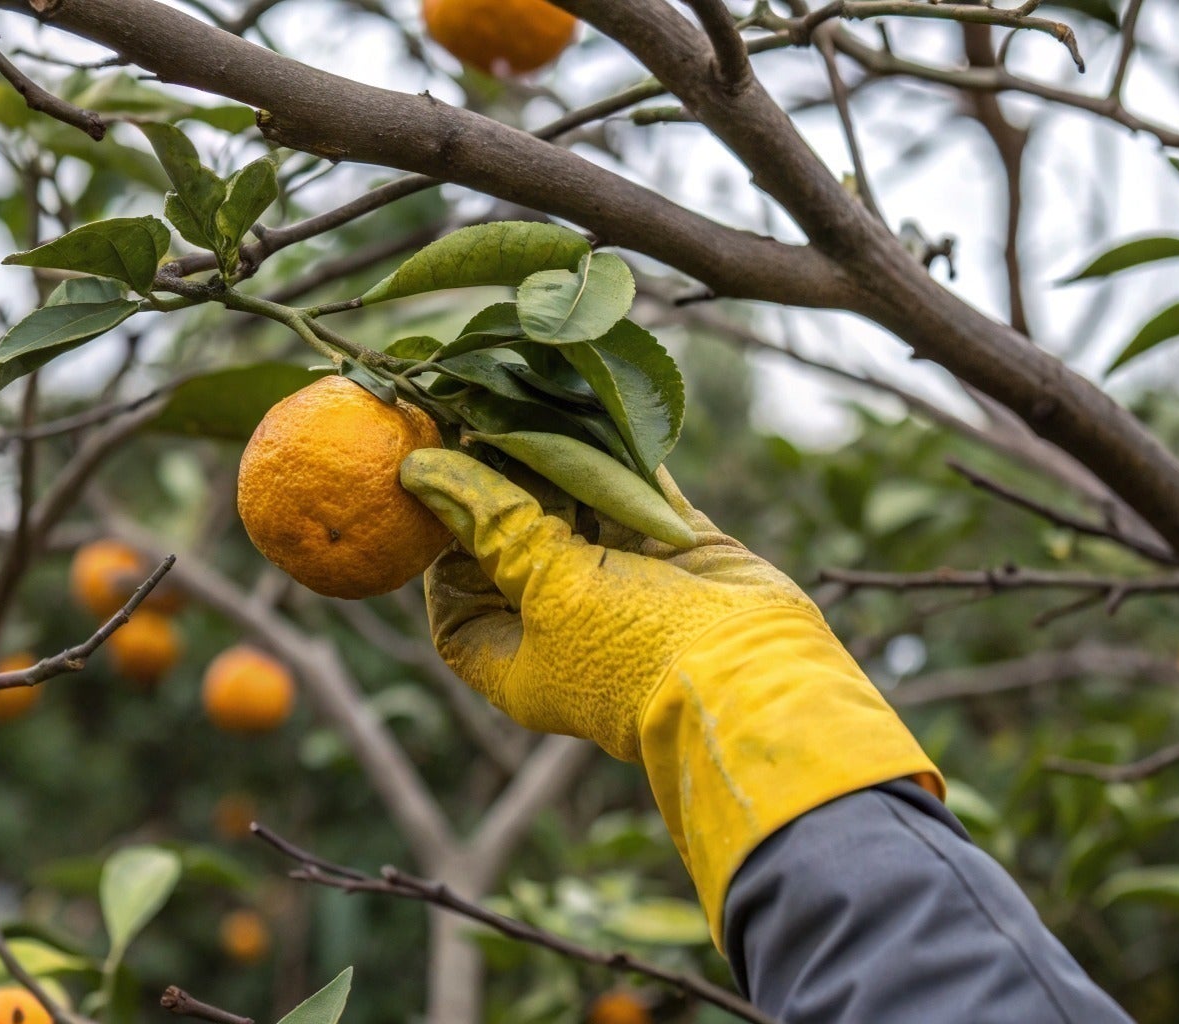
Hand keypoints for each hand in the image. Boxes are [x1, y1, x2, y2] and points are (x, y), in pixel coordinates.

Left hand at [402, 447, 816, 759]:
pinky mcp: (676, 550)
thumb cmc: (636, 651)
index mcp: (524, 663)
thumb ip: (495, 524)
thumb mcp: (550, 587)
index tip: (440, 496)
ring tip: (536, 405)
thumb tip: (421, 471)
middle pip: (519, 548)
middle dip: (505, 489)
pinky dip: (620, 456)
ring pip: (579, 513)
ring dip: (561, 463)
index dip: (444, 556)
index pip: (458, 610)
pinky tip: (597, 410)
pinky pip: (637, 493)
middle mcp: (570, 624)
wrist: (757, 673)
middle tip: (485, 424)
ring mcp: (627, 584)